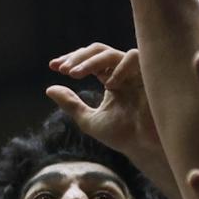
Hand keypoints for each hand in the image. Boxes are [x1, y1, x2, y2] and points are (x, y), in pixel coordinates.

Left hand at [47, 43, 159, 160]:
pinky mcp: (149, 74)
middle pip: (99, 51)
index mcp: (111, 80)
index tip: (53, 67)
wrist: (145, 148)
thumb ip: (71, 104)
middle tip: (63, 69)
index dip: (71, 59)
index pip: (90, 60)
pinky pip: (134, 56)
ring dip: (91, 61)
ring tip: (75, 75)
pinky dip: (119, 67)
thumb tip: (49, 89)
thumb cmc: (124, 136)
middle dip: (78, 57)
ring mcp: (136, 72)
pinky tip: (110, 84)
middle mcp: (123, 73)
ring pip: (112, 52)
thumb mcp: (89, 120)